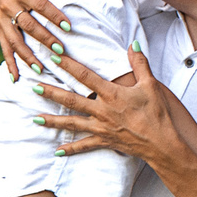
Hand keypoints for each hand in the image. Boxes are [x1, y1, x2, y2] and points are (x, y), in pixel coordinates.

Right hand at [0, 0, 77, 78]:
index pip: (40, 5)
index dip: (54, 16)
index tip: (68, 27)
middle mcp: (9, 4)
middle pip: (28, 25)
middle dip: (44, 39)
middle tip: (60, 51)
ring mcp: (1, 17)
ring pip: (14, 40)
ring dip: (27, 56)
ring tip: (40, 69)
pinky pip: (4, 46)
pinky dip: (9, 63)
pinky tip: (16, 78)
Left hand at [32, 49, 180, 163]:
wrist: (162, 144)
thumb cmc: (157, 114)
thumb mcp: (150, 85)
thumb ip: (140, 64)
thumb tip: (133, 44)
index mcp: (112, 94)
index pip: (85, 76)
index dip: (68, 65)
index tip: (52, 56)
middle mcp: (102, 111)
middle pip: (71, 100)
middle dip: (52, 93)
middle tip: (34, 87)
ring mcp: (101, 128)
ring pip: (71, 123)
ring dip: (52, 121)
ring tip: (35, 118)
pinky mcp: (104, 142)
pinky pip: (84, 146)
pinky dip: (70, 149)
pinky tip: (56, 151)